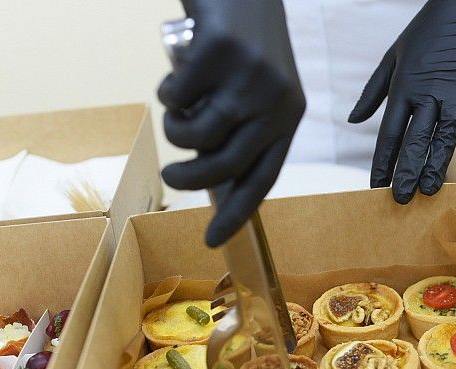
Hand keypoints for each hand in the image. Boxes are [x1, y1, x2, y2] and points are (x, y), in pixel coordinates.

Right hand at [159, 0, 304, 246]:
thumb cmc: (243, 41)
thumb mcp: (259, 89)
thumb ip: (244, 129)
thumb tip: (215, 180)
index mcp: (289, 115)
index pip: (263, 177)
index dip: (236, 212)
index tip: (211, 239)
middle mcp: (276, 100)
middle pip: (223, 165)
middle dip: (188, 178)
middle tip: (171, 176)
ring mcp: (249, 76)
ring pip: (194, 133)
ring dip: (173, 127)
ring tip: (175, 106)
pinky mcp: (219, 51)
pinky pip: (176, 96)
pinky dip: (166, 90)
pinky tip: (178, 71)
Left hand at [349, 0, 455, 203]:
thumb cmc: (426, 35)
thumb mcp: (391, 58)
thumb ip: (372, 93)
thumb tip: (352, 120)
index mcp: (404, 90)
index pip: (389, 134)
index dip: (382, 162)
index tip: (375, 187)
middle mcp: (428, 95)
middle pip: (415, 141)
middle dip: (407, 172)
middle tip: (401, 199)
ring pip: (445, 135)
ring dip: (438, 164)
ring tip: (430, 190)